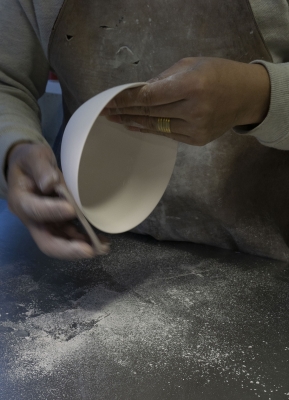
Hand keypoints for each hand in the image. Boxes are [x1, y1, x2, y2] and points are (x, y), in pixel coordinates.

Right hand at [6, 142, 103, 258]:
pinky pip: (69, 236)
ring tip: (101, 247)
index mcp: (21, 201)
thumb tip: (50, 183)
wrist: (29, 168)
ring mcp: (45, 224)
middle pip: (46, 242)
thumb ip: (41, 168)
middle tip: (89, 250)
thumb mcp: (34, 156)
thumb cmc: (30, 160)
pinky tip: (100, 240)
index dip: (52, 211)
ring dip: (80, 248)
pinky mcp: (57, 224)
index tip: (71, 209)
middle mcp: (31, 219)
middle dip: (67, 249)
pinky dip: (84, 240)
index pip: (34, 210)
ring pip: (60, 243)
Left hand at [102, 57, 269, 144]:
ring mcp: (196, 128)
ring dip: (134, 122)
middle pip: (150, 113)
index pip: (150, 96)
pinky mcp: (197, 140)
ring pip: (157, 127)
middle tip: (107, 112)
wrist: (246, 96)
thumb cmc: (219, 73)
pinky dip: (150, 130)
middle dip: (125, 111)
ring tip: (116, 120)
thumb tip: (140, 91)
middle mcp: (194, 110)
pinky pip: (168, 135)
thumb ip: (164, 78)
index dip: (127, 100)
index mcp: (193, 85)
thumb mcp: (192, 64)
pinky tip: (136, 126)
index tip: (110, 101)